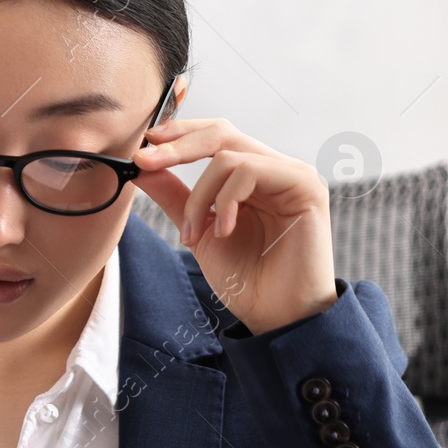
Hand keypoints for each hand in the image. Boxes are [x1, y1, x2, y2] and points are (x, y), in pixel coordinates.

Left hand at [132, 118, 338, 334]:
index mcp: (252, 177)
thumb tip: (142, 168)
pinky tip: (223, 231)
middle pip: (221, 133)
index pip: (215, 137)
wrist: (276, 315)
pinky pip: (251, 171)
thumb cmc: (246, 278)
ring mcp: (292, 174)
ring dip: (199, 195)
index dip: (179, 134)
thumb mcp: (198, 232)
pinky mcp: (305, 185)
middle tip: (145, 161)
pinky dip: (226, 200)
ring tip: (193, 234)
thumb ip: (175, 197)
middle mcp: (274, 169)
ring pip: (229, 155)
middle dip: (177, 146)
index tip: (142, 149)